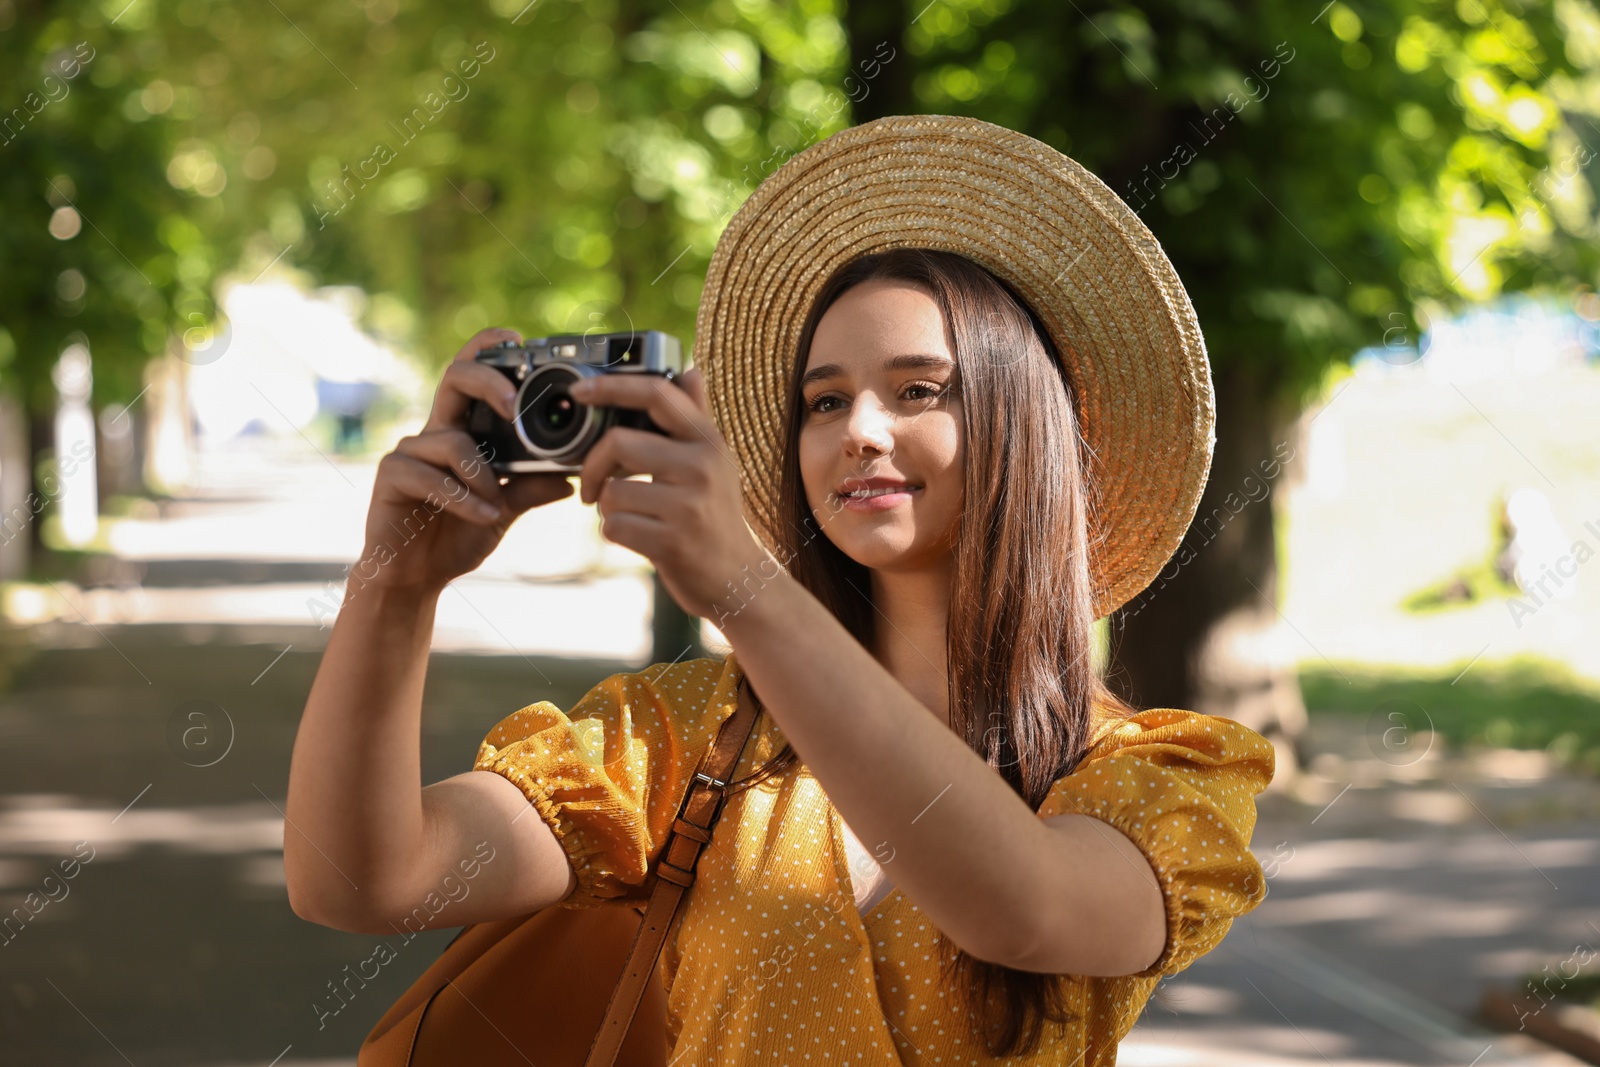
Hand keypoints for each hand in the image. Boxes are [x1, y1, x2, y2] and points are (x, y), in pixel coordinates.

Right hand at [360, 328, 574, 593]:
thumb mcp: (504, 510)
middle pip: (455, 378)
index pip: (472, 375)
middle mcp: (436, 431)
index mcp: (464, 430)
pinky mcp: (392, 475)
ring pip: (453, 441)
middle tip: (515, 404)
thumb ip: (530, 489)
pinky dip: (463, 497)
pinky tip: (482, 514)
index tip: (518, 340)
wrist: (415, 577)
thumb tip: (571, 479)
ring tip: (495, 504)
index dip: (488, 350)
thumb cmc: (456, 536)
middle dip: (489, 381)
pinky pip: (432, 475)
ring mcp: (410, 451)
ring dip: (483, 475)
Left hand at [570, 367, 774, 620]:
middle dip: (593, 466)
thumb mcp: (716, 463)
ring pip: (612, 491)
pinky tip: (638, 539)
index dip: (613, 386)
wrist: (739, 580)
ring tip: (632, 517)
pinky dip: (615, 534)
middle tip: (591, 485)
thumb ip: (697, 418)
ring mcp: (688, 505)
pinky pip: (614, 527)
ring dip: (608, 508)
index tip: (580, 391)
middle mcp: (702, 467)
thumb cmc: (717, 518)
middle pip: (619, 443)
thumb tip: (690, 371)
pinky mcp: (671, 542)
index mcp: (708, 442)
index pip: (658, 393)